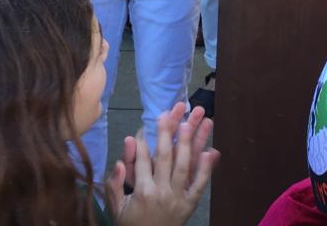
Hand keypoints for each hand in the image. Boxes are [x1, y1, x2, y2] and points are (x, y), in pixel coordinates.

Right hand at [105, 103, 219, 225]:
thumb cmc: (130, 224)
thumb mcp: (116, 207)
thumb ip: (115, 184)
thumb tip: (119, 162)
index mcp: (142, 192)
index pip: (143, 160)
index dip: (144, 141)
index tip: (147, 123)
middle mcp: (161, 192)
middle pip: (165, 157)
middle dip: (168, 132)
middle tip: (172, 111)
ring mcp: (178, 197)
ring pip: (185, 165)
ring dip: (189, 141)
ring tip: (194, 121)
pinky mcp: (190, 204)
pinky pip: (199, 185)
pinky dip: (206, 168)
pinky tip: (211, 151)